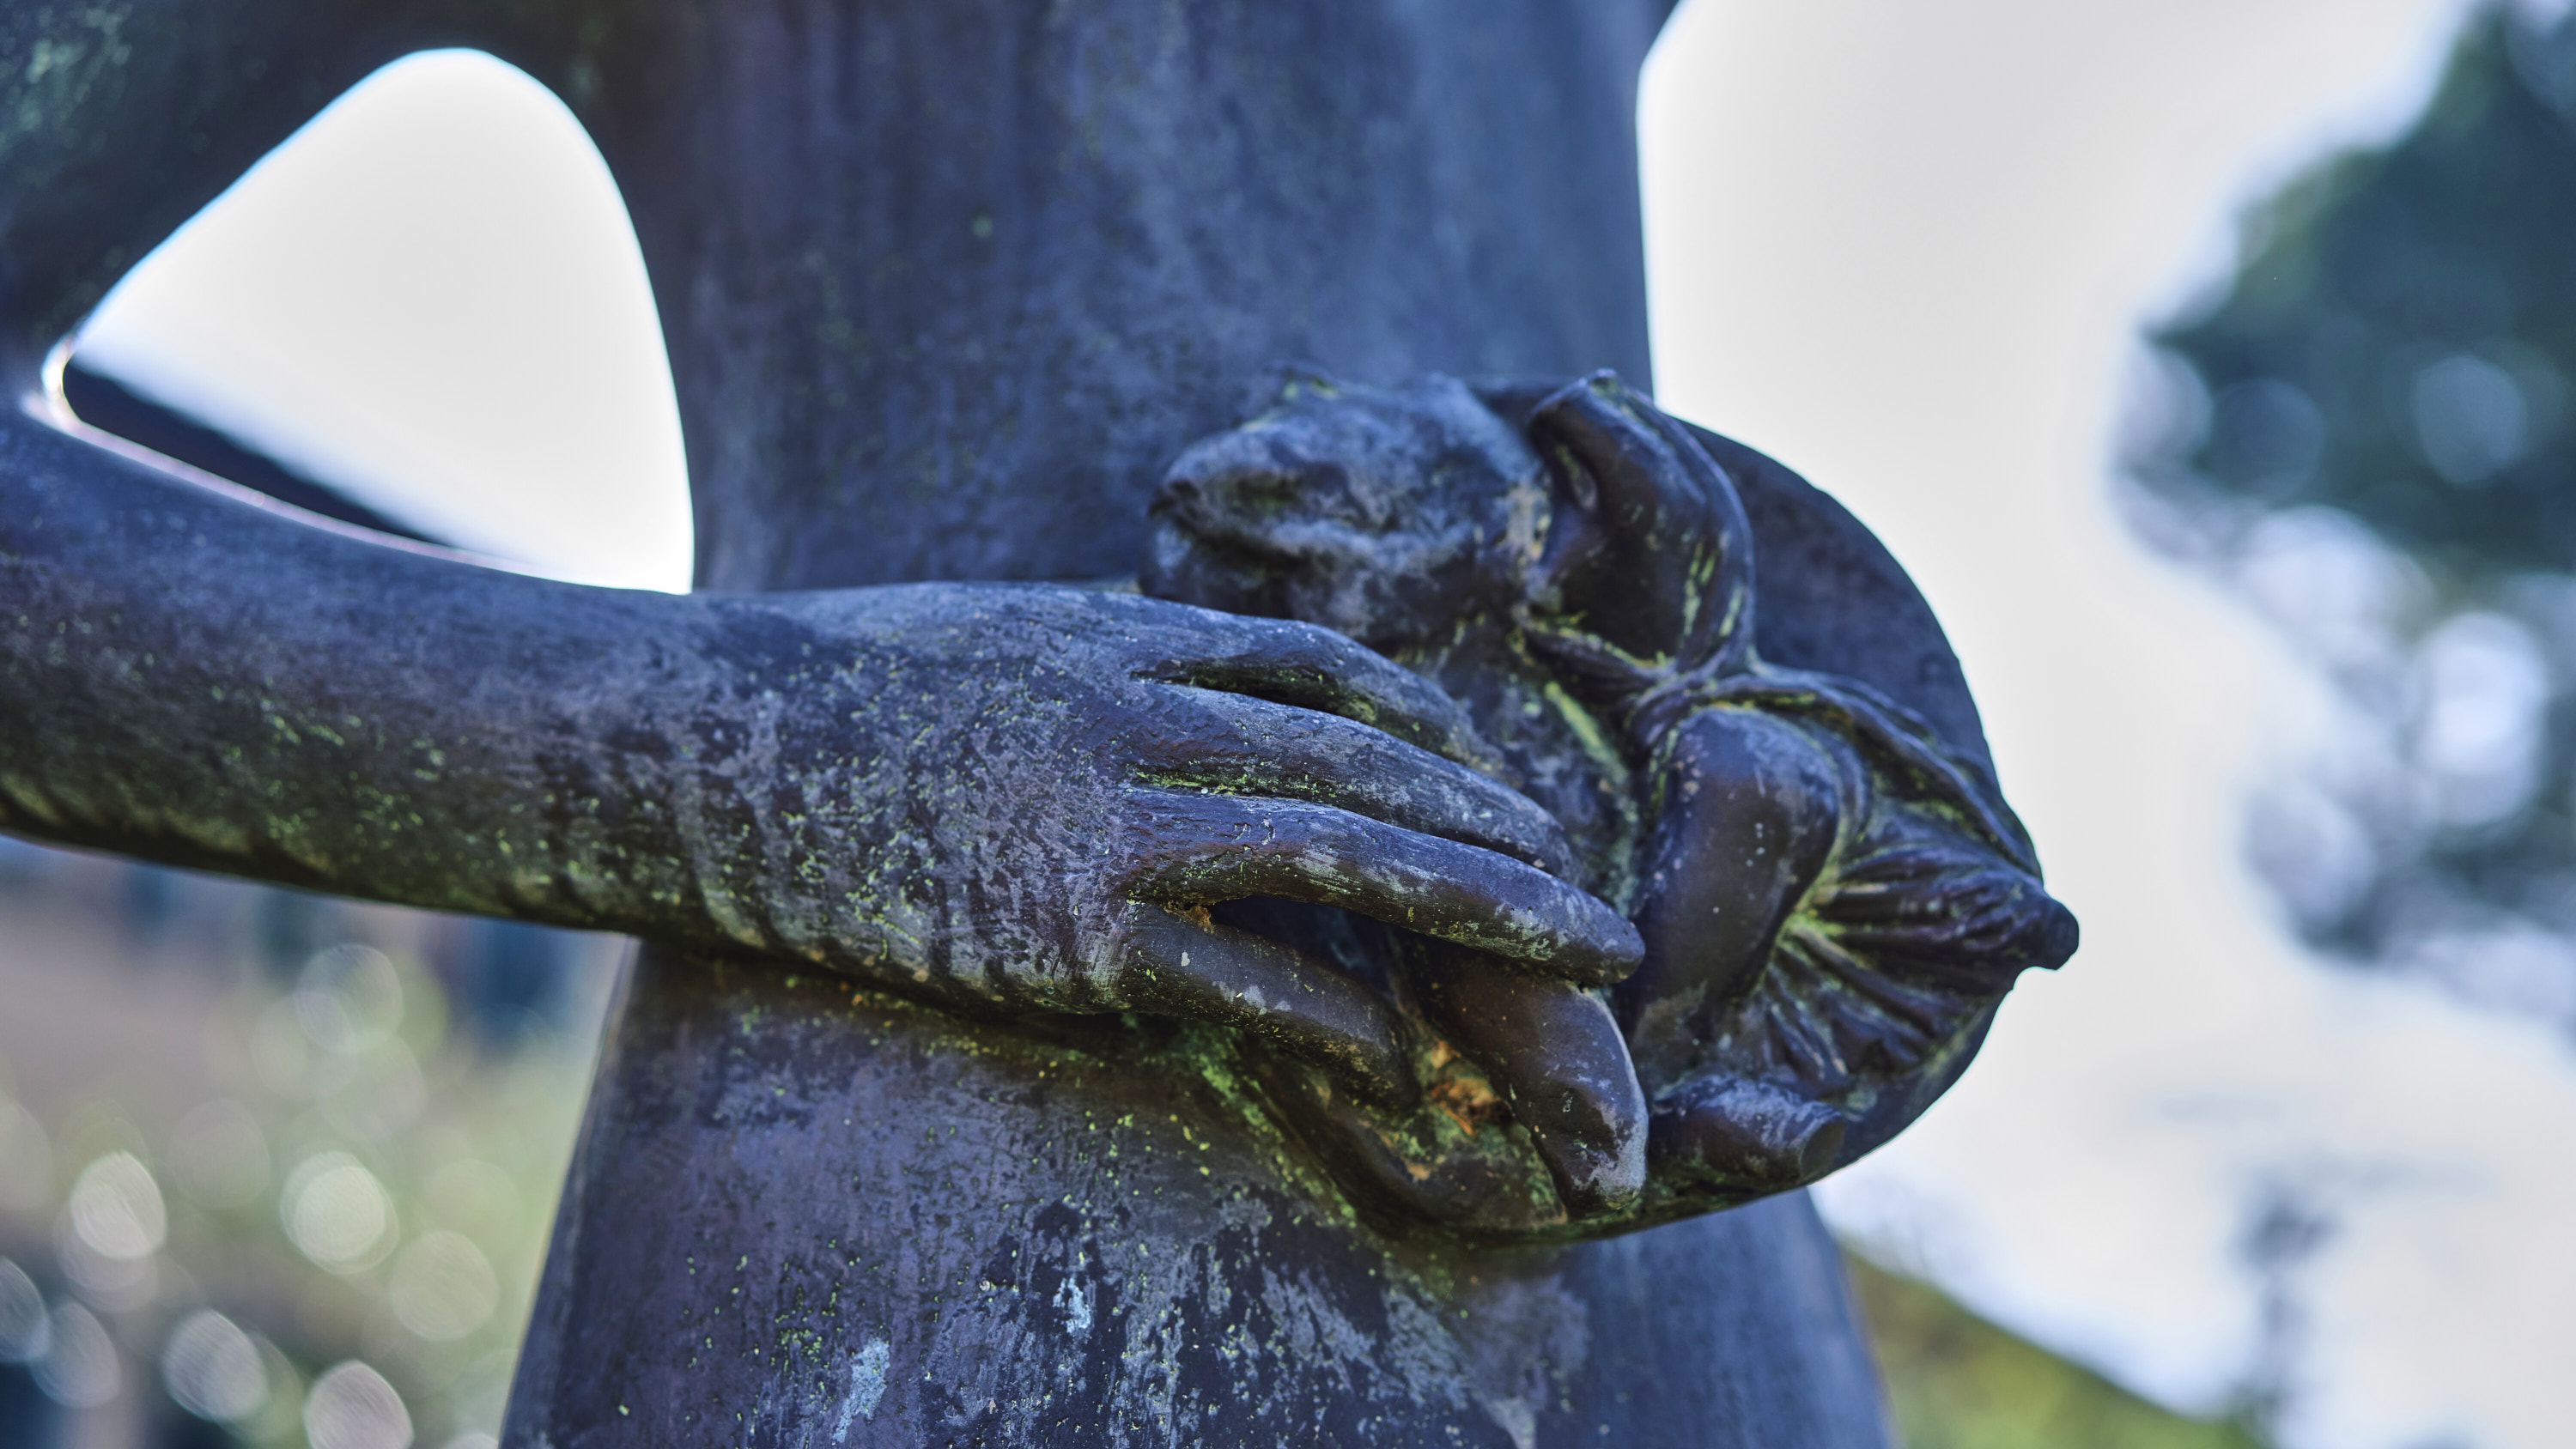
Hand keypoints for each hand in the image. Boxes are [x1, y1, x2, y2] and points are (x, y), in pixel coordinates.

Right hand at [706, 583, 1643, 1103]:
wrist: (703, 741)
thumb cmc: (837, 684)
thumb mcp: (995, 630)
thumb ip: (1107, 654)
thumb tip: (1177, 673)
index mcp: (1133, 635)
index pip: (1333, 673)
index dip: (1431, 733)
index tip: (1492, 784)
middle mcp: (1148, 713)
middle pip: (1375, 766)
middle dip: (1500, 831)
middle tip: (1594, 892)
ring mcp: (1114, 820)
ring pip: (1344, 858)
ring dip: (1477, 907)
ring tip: (1574, 953)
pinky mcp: (1065, 931)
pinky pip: (1237, 973)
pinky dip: (1330, 1009)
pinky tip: (1400, 1047)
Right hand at [1520, 371, 1750, 692]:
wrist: (1691, 699)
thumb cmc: (1605, 657)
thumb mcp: (1549, 593)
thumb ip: (1548, 520)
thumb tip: (1545, 466)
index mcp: (1640, 499)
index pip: (1584, 411)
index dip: (1551, 415)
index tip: (1534, 427)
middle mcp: (1691, 487)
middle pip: (1622, 407)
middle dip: (1584, 414)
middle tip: (1552, 429)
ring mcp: (1718, 498)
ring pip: (1657, 423)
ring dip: (1617, 423)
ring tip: (1585, 438)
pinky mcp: (1729, 511)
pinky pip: (1683, 451)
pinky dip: (1647, 446)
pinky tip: (1623, 461)